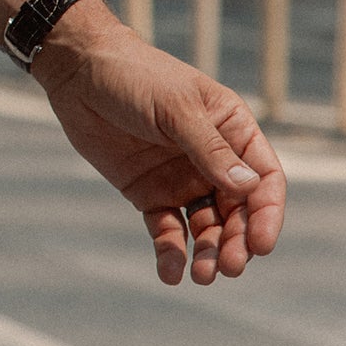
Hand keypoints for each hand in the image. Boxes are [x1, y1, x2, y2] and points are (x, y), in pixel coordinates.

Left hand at [31, 1, 286, 286]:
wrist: (78, 70)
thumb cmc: (134, 76)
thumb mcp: (175, 107)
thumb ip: (209, 148)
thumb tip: (250, 188)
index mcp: (232, 130)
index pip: (264, 178)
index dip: (266, 213)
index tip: (260, 244)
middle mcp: (212, 160)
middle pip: (238, 212)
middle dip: (237, 242)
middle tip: (227, 267)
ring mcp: (181, 179)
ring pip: (206, 227)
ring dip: (208, 253)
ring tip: (202, 276)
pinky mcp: (149, 193)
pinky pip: (167, 230)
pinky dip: (171, 252)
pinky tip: (171, 273)